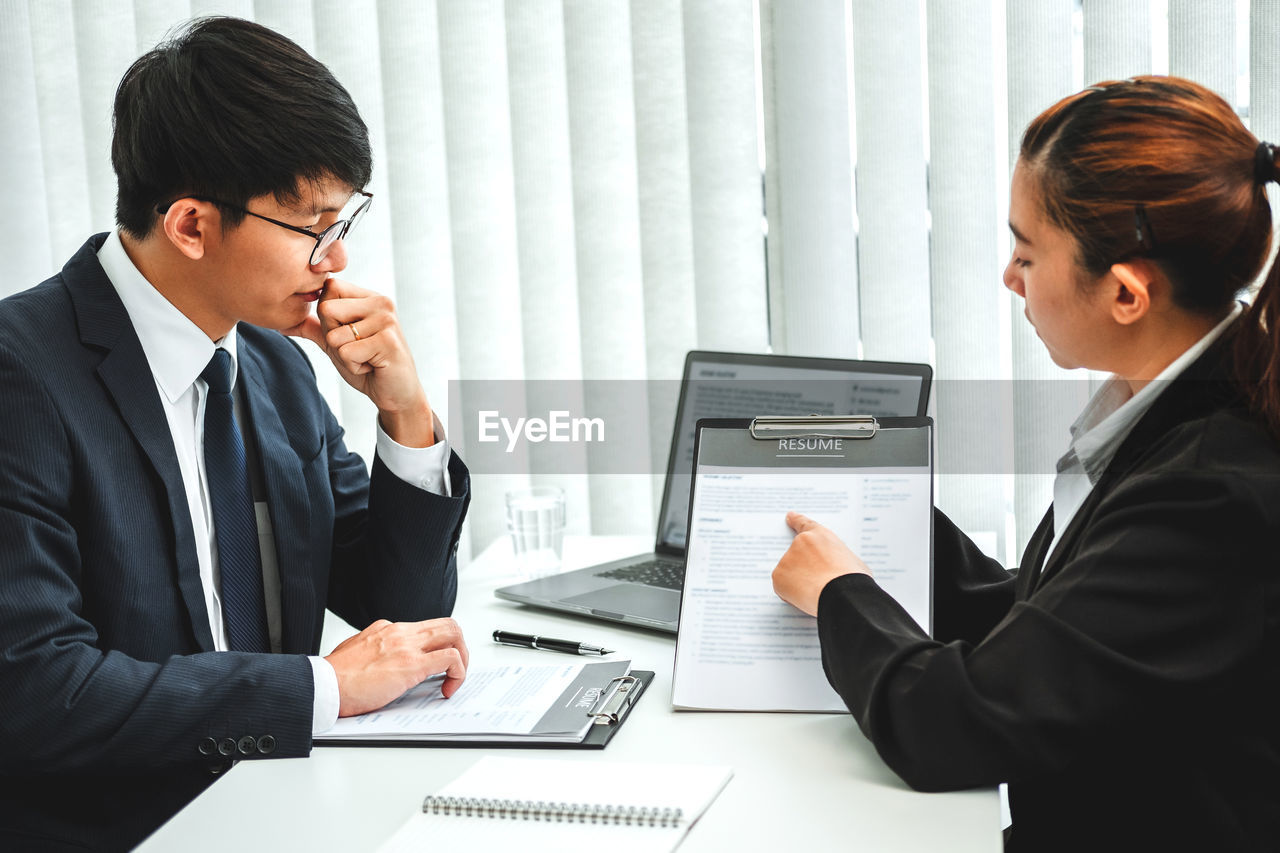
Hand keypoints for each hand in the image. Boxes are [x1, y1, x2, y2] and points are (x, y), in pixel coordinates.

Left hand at [284, 277, 435, 446]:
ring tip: (367, 359)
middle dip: (334, 338)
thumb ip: (313, 328)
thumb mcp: (336, 343)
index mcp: (369, 297)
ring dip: (345, 356)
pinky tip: (373, 367)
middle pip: (327, 309)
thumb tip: (280, 323)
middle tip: (360, 349)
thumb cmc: (369, 366)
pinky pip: (347, 353)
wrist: (396, 394)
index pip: (329, 289)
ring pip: (335, 336)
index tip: (351, 334)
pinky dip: (355, 367)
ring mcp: (386, 320)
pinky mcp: (388, 341)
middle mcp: (381, 302)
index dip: (329, 318)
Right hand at [325, 617, 468, 716]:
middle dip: (459, 645)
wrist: (323, 685)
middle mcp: (400, 632)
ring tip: (455, 679)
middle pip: (446, 624)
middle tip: (455, 668)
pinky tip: (447, 690)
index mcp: (387, 628)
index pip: (426, 627)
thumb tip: (384, 659)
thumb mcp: (356, 650)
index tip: (438, 662)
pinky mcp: (412, 665)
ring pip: (454, 635)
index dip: (438, 645)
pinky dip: (458, 674)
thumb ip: (374, 649)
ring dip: (462, 658)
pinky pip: (450, 659)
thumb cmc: (335, 676)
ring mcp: (407, 646)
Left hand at [771, 511, 871, 616]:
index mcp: (820, 536)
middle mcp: (800, 543)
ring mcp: (787, 558)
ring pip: (790, 574)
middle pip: (797, 556)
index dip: (796, 521)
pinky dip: (792, 595)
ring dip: (800, 582)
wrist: (841, 593)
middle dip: (804, 568)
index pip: (805, 524)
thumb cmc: (852, 579)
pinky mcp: (778, 575)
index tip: (790, 517)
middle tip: (818, 582)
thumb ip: (839, 559)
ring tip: (818, 592)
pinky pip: (783, 588)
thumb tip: (838, 569)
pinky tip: (808, 597)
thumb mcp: (853, 562)